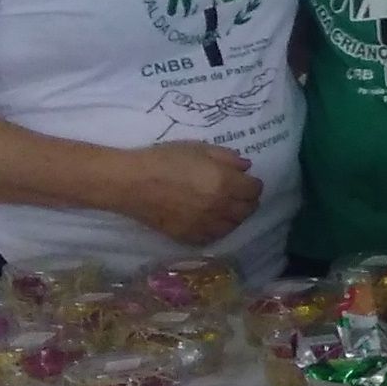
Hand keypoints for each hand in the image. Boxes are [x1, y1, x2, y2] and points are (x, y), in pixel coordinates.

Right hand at [109, 143, 260, 245]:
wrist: (131, 183)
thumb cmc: (164, 159)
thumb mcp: (198, 148)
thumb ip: (226, 157)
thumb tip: (246, 166)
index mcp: (224, 182)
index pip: (254, 189)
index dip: (253, 184)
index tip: (247, 181)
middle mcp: (219, 206)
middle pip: (248, 209)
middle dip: (248, 200)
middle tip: (240, 194)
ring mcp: (205, 224)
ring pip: (233, 225)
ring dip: (235, 216)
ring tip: (227, 207)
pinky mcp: (189, 237)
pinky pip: (214, 237)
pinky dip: (218, 229)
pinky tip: (212, 220)